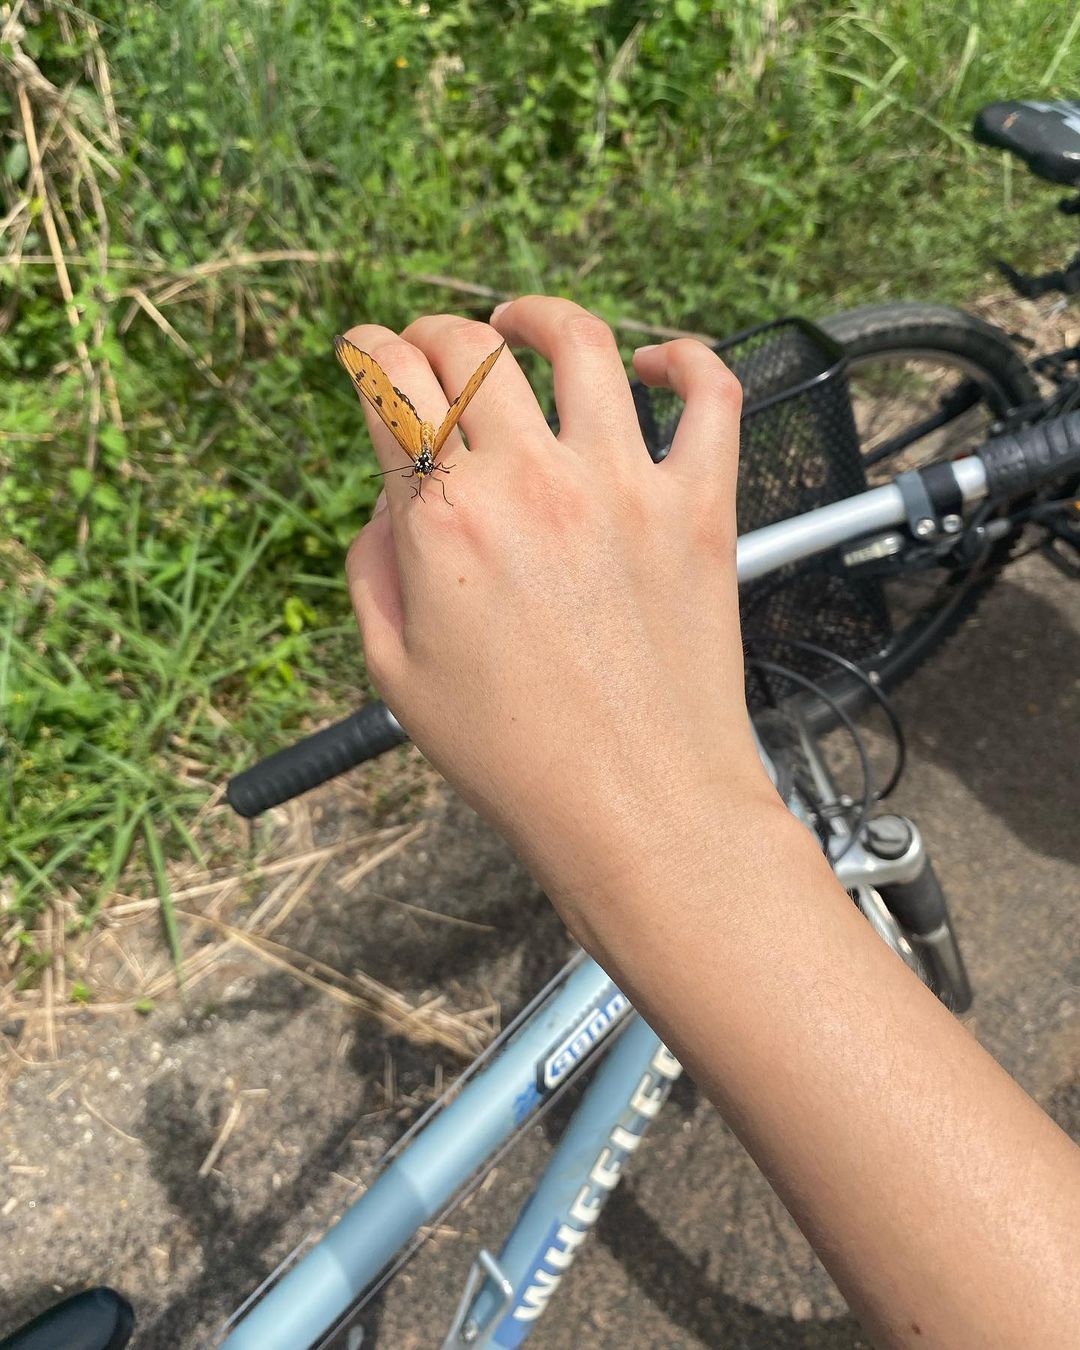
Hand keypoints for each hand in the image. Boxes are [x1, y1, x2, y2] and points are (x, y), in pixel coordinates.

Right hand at [344, 296, 780, 934]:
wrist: (638, 810)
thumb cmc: (515, 758)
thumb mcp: (396, 674)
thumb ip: (374, 569)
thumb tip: (392, 501)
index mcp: (444, 522)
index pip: (393, 386)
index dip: (370, 352)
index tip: (369, 350)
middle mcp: (531, 484)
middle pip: (469, 351)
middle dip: (432, 331)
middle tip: (428, 347)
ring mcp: (623, 487)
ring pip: (580, 343)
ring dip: (537, 317)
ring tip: (521, 324)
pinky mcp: (700, 508)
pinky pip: (712, 397)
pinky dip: (687, 360)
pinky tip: (658, 363)